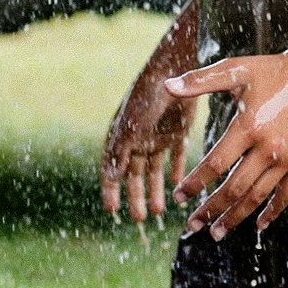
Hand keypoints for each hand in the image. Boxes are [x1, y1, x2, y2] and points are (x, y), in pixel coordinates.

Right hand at [102, 55, 195, 223]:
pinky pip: (175, 158)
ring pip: (154, 170)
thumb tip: (110, 177)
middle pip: (134, 174)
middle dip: (135, 196)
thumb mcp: (132, 123)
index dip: (110, 189)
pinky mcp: (178, 131)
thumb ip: (121, 150)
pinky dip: (176, 172)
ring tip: (159, 211)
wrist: (177, 68)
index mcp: (121, 134)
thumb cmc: (148, 94)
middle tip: (138, 219)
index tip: (112, 210)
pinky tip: (178, 187)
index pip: (111, 167)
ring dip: (155, 189)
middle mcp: (137, 137)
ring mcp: (157, 135)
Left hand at [167, 52, 287, 236]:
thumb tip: (166, 85)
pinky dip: (272, 211)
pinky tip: (260, 225)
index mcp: (248, 127)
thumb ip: (200, 81)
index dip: (194, 183)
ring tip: (216, 233)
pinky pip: (286, 193)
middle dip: (210, 210)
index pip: (214, 165)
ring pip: (257, 197)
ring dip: (235, 217)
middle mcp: (268, 148)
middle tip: (191, 226)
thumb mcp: (237, 70)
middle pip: (233, 189)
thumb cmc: (275, 69)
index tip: (178, 198)